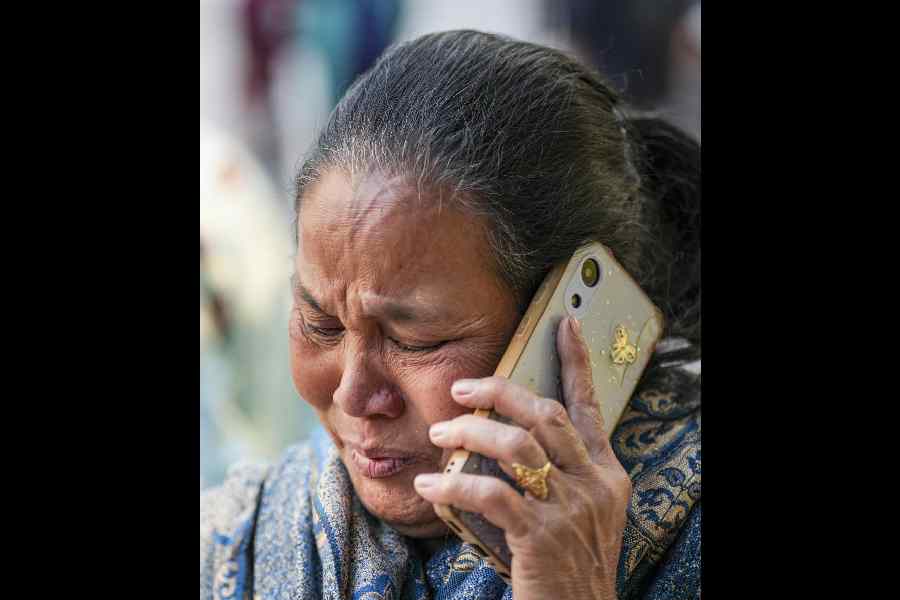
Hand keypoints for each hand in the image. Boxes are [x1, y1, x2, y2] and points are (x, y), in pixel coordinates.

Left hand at [414, 317, 631, 599]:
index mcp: (606, 476)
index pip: (589, 408)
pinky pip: (492, 493)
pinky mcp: (542, 538)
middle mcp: (594, 486)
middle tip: (460, 389)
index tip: (565, 324)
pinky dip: (455, 483)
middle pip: (545, 415)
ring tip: (439, 431)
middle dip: (499, 392)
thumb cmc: (568, 566)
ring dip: (471, 431)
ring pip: (516, 446)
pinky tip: (430, 483)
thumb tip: (505, 435)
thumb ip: (558, 476)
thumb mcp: (580, 515)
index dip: (576, 363)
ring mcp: (571, 511)